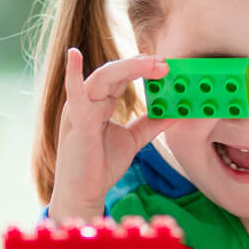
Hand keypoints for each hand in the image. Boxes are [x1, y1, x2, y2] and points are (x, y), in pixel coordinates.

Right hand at [46, 48, 174, 222]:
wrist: (84, 193)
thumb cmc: (101, 166)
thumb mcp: (132, 140)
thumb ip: (150, 124)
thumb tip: (176, 112)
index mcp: (98, 103)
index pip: (121, 77)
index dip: (142, 68)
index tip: (166, 66)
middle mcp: (87, 101)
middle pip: (114, 73)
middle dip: (140, 65)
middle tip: (165, 63)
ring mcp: (79, 109)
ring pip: (102, 78)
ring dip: (128, 67)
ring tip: (152, 63)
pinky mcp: (76, 122)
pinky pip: (75, 95)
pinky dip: (73, 74)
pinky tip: (74, 55)